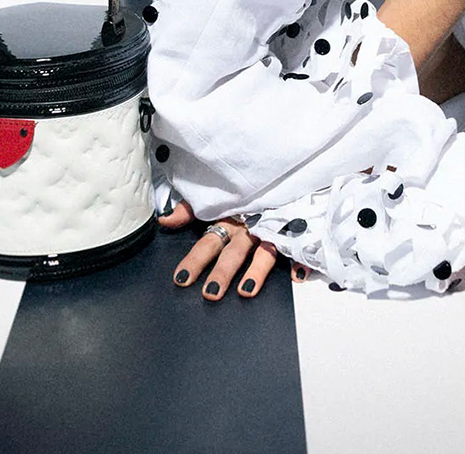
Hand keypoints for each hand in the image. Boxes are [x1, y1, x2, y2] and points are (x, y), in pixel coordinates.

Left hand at [160, 198, 291, 298]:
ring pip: (264, 252)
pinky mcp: (295, 232)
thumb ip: (190, 210)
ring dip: (256, 271)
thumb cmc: (246, 193)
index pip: (208, 242)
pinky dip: (299, 259)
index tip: (182, 278)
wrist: (283, 173)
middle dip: (222, 272)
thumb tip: (165, 220)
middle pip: (235, 251)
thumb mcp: (215, 198)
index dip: (195, 260)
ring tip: (247, 290)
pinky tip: (297, 275)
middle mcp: (250, 227)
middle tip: (211, 292)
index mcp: (229, 219)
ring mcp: (273, 230)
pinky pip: (299, 247)